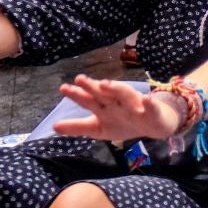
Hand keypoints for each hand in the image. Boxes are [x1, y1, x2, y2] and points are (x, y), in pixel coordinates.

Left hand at [52, 75, 181, 140]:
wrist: (154, 124)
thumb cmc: (124, 123)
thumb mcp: (99, 128)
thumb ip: (77, 127)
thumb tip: (53, 127)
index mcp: (104, 107)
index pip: (88, 99)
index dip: (77, 94)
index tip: (63, 88)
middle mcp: (118, 103)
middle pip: (103, 93)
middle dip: (93, 86)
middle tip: (80, 79)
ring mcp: (135, 105)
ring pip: (125, 94)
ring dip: (116, 88)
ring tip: (105, 84)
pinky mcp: (152, 111)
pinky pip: (152, 107)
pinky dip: (150, 103)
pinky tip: (147, 100)